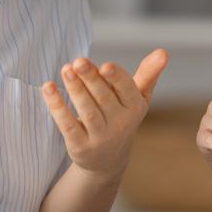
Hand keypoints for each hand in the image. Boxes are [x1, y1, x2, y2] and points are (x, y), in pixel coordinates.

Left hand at [41, 48, 169, 180]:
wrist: (107, 160)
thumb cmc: (122, 117)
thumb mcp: (138, 97)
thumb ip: (147, 74)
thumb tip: (164, 52)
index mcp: (135, 108)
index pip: (127, 90)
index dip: (116, 78)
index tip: (104, 66)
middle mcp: (120, 125)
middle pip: (103, 98)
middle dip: (91, 79)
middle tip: (78, 61)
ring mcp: (100, 138)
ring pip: (87, 111)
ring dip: (75, 89)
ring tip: (66, 69)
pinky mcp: (80, 147)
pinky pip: (68, 125)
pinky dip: (57, 106)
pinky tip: (48, 88)